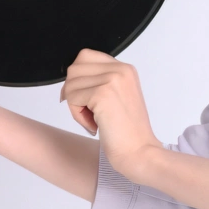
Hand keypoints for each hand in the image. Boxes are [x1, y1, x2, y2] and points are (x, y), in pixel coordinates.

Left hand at [60, 49, 159, 176]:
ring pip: (71, 84)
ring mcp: (112, 79)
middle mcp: (121, 69)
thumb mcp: (117, 96)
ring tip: (94, 120)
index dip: (78, 79)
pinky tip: (95, 126)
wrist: (139, 152)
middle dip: (74, 93)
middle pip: (74, 69)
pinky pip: (72, 99)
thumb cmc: (126, 133)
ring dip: (76, 107)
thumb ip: (100, 82)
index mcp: (125, 69)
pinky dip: (77, 116)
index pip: (85, 57)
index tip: (85, 100)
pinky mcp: (102, 93)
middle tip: (90, 113)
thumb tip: (70, 78)